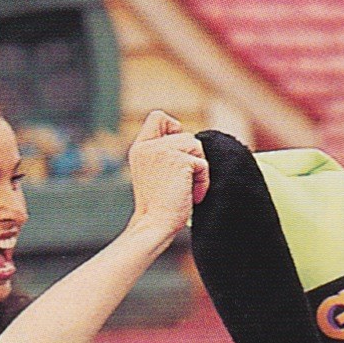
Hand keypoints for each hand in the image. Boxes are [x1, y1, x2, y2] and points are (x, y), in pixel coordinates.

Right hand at [127, 111, 210, 246]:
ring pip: (196, 146)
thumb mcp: (155, 172)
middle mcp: (148, 146)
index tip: (178, 152)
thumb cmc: (158, 207)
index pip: (158, 117)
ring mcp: (162, 151)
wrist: (155, 225)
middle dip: (192, 157)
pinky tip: (192, 195)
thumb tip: (192, 140)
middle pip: (185, 134)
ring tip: (187, 188)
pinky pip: (202, 163)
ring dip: (198, 169)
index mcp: (140, 148)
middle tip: (183, 181)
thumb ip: (164, 153)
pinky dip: (203, 180)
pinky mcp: (179, 160)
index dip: (173, 128)